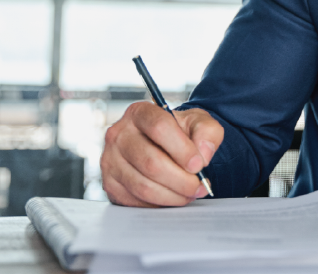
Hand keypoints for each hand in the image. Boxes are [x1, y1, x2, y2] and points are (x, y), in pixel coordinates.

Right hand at [101, 103, 222, 206]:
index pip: (159, 127)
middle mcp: (119, 134)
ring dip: (173, 195)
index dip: (182, 149)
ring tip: (190, 193)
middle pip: (151, 162)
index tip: (198, 164)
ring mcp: (110, 160)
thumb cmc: (180, 133)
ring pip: (143, 186)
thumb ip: (207, 132)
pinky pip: (136, 200)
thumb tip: (203, 154)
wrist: (164, 147)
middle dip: (181, 179)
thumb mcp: (198, 123)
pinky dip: (160, 203)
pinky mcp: (110, 184)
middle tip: (199, 185)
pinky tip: (174, 196)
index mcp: (140, 113)